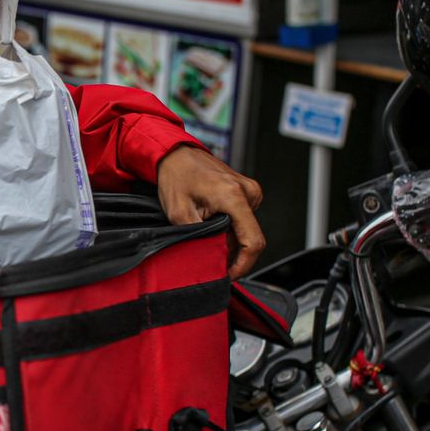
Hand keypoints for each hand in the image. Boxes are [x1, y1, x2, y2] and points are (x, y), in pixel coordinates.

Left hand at [157, 145, 265, 277]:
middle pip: (248, 238)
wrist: (176, 155)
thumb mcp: (179, 214)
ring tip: (202, 226)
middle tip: (204, 249)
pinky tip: (209, 219)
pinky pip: (242, 219)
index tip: (229, 275)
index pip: (253, 242)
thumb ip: (198, 239)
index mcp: (235, 197)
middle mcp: (248, 192)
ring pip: (244, 230)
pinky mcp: (247, 192)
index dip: (242, 265)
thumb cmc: (176, 177)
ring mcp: (250, 191)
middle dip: (228, 250)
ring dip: (226, 237)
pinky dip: (227, 227)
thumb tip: (210, 259)